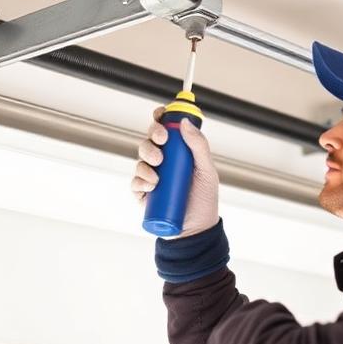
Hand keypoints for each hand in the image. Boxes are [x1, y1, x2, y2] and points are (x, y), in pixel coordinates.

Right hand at [132, 106, 219, 237]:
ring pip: (140, 157)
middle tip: (162, 140)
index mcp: (178, 151)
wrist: (196, 229)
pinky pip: (135, 181)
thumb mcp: (207, 171)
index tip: (161, 114)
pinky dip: (140, 180)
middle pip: (150, 138)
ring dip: (147, 157)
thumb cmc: (204, 199)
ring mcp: (151, 176)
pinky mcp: (143, 193)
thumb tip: (185, 123)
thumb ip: (199, 146)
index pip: (165, 128)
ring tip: (159, 172)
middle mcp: (162, 160)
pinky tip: (151, 184)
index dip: (161, 117)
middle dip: (153, 134)